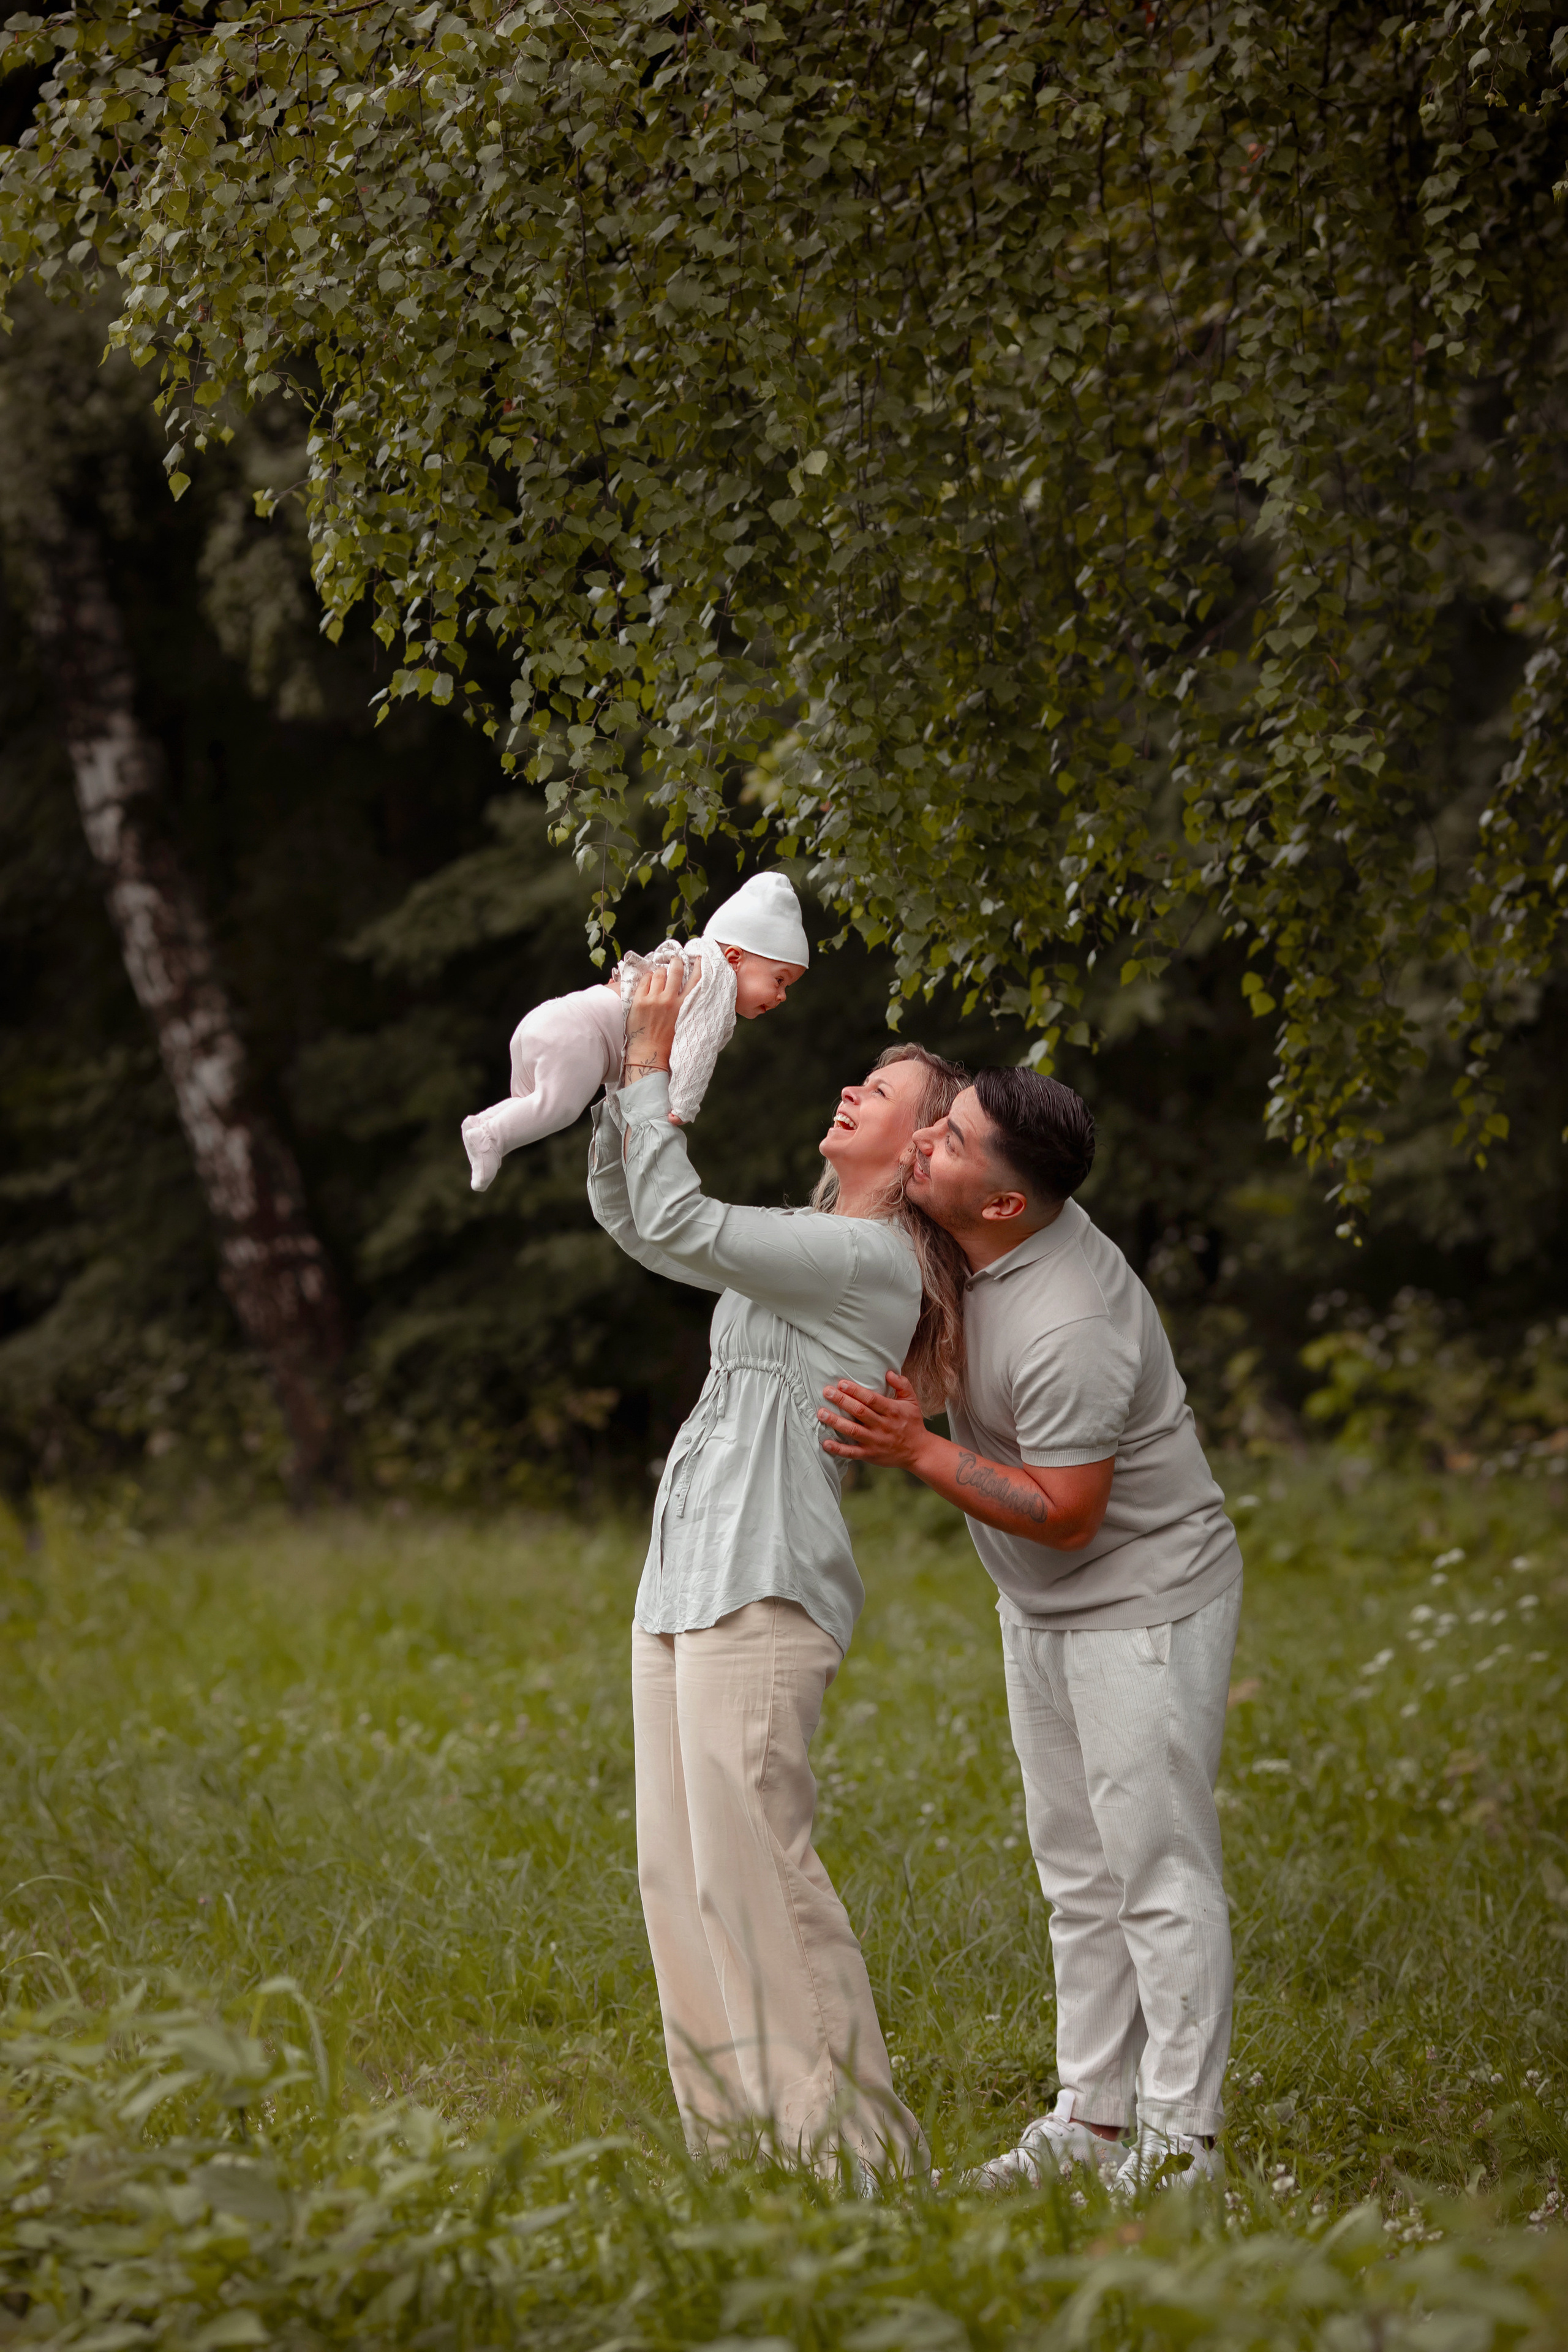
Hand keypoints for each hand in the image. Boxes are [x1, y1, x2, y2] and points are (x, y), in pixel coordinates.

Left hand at [623, 959, 690, 1078]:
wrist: (648, 1053)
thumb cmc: (667, 1042)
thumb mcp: (684, 1023)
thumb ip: (687, 1008)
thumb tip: (689, 993)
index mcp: (683, 1007)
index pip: (695, 981)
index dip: (699, 967)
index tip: (699, 959)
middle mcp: (669, 1000)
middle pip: (675, 971)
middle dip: (676, 962)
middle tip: (675, 959)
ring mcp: (653, 999)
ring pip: (659, 973)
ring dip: (661, 971)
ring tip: (660, 973)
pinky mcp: (639, 1001)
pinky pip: (644, 981)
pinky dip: (647, 978)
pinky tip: (648, 980)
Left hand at [818, 1370, 929, 1469]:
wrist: (919, 1451)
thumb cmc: (912, 1423)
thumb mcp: (912, 1402)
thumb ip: (902, 1385)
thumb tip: (889, 1372)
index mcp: (892, 1411)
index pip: (871, 1399)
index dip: (856, 1391)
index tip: (841, 1383)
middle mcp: (883, 1426)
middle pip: (860, 1412)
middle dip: (842, 1401)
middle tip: (826, 1392)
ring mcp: (875, 1441)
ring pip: (853, 1431)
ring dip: (836, 1422)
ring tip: (821, 1413)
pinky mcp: (870, 1455)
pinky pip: (852, 1452)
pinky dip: (838, 1449)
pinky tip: (825, 1443)